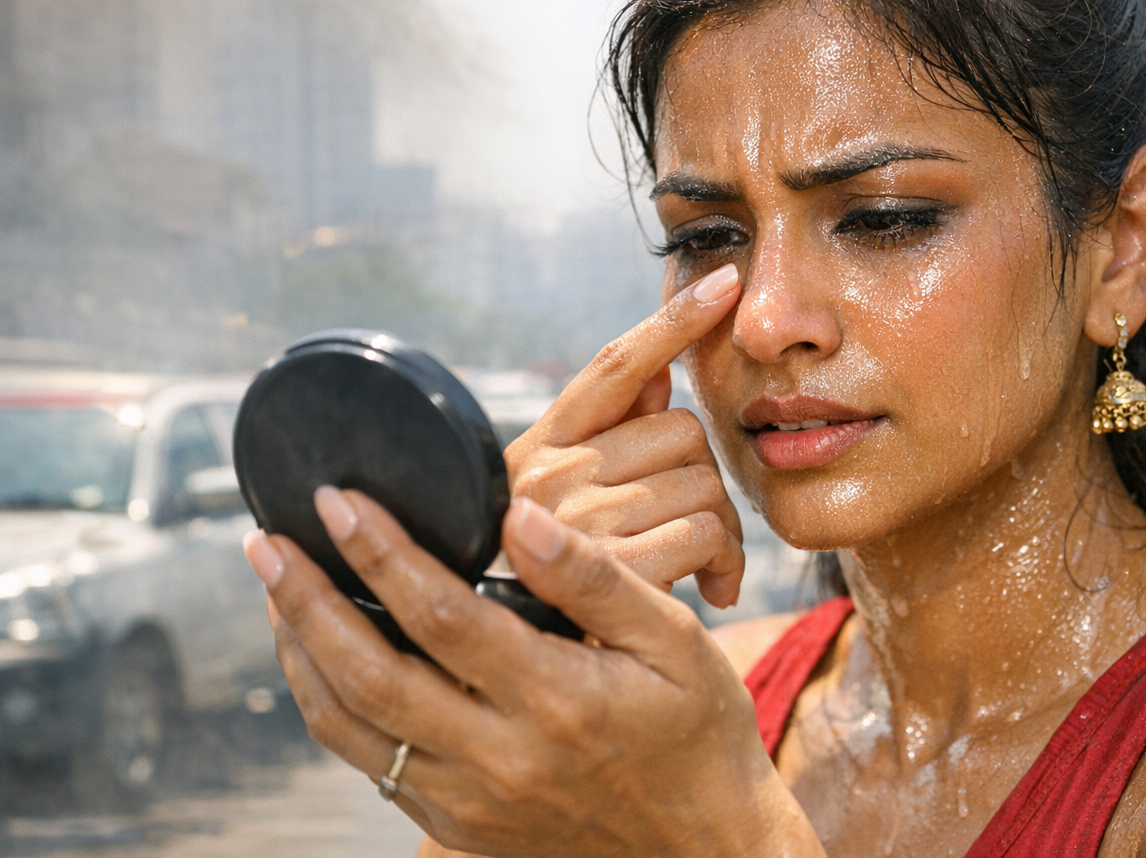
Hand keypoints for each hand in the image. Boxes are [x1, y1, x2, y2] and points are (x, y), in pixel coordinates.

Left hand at [244, 489, 824, 857]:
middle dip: (306, 599)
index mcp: (557, 699)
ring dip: (300, 656)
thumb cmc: (697, 732)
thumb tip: (518, 516)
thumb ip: (594, 579)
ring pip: (351, 729)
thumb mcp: (677, 641)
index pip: (442, 615)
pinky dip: (329, 709)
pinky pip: (371, 767)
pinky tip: (322, 661)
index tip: (341, 500)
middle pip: (370, 673)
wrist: (702, 849)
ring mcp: (471, 801)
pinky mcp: (457, 828)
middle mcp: (501, 757)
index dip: (381, 552)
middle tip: (266, 541)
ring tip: (275, 594)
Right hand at [505, 263, 745, 606]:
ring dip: (724, 531)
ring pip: (702, 482)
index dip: (674, 320)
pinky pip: (702, 533)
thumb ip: (612, 437)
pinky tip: (709, 591)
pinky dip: (722, 564)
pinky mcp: (608, 574)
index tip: (728, 280)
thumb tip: (658, 373)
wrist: (523, 685)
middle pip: (681, 429)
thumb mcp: (572, 507)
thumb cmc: (564, 585)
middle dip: (708, 478)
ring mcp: (572, 522)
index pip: (614, 366)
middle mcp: (546, 475)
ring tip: (708, 567)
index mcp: (538, 446)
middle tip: (708, 531)